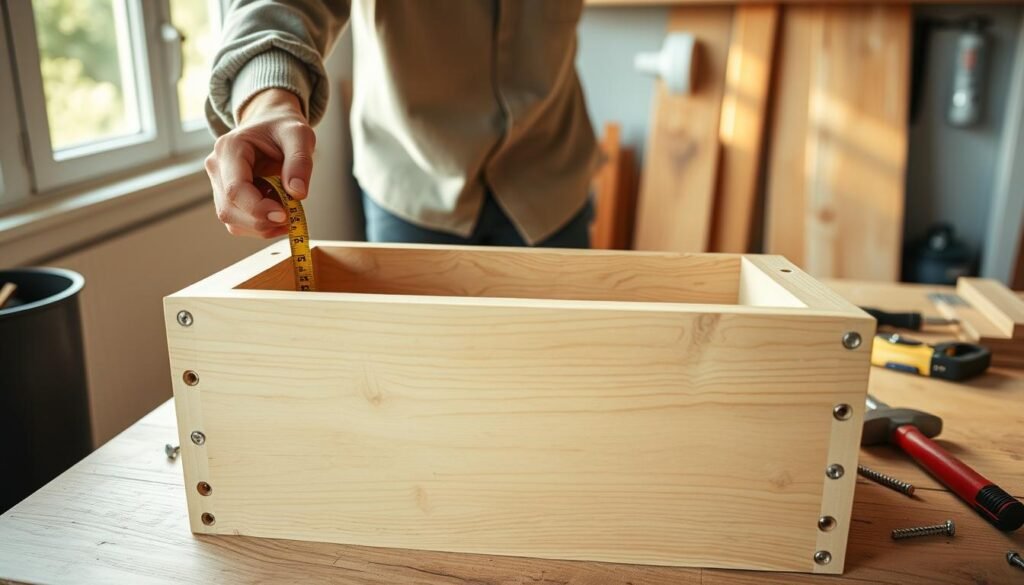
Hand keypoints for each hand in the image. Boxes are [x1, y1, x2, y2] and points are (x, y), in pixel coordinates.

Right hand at [205, 89, 314, 237]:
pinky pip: (238, 222)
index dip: (258, 208)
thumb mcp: (300, 135)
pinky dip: (261, 225)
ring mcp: (218, 183)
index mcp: (229, 148)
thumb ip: (300, 161)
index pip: (235, 189)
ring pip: (232, 220)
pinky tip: (278, 211)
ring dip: (263, 226)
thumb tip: (298, 194)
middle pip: (230, 209)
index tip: (285, 216)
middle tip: (292, 216)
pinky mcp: (226, 197)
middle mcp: (216, 167)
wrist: (271, 124)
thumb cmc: (283, 127)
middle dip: (262, 221)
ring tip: (287, 210)